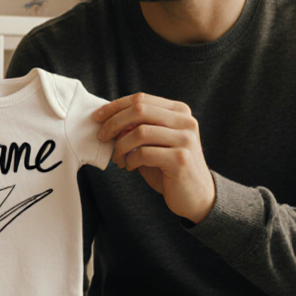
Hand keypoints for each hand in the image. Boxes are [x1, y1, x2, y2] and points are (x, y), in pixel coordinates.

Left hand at [95, 93, 216, 222]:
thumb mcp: (154, 143)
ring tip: (118, 158)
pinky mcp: (180, 159)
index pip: (142, 99)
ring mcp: (185, 139)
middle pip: (139, 110)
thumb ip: (137, 128)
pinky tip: (130, 166)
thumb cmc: (169, 168)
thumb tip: (108, 120)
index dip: (116, 106)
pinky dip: (130, 160)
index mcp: (179, 111)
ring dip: (121, 146)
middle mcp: (185, 121)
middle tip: (102, 137)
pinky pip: (144, 153)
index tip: (98, 117)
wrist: (196, 196)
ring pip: (140, 132)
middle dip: (114, 122)